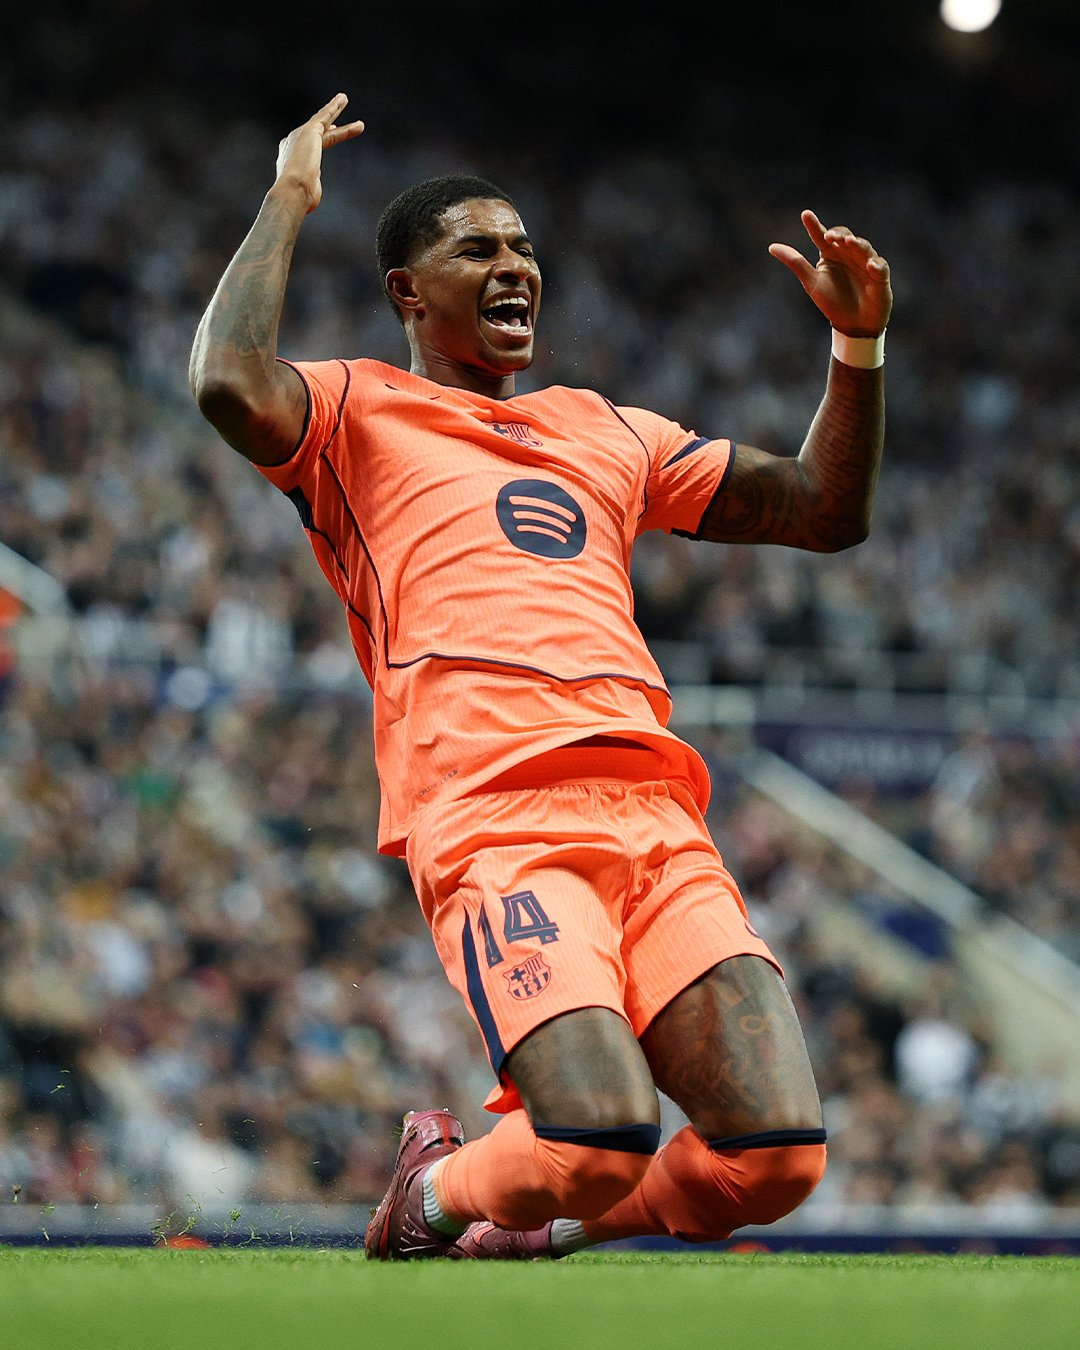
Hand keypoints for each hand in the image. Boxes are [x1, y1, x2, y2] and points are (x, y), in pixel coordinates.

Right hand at [274, 93, 364, 213]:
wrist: (292, 191)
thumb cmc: (299, 198)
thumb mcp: (307, 192)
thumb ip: (311, 186)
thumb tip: (311, 192)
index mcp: (290, 158)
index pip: (310, 146)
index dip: (322, 139)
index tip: (332, 133)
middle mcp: (292, 143)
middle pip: (316, 132)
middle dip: (328, 123)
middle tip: (337, 114)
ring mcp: (300, 135)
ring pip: (321, 121)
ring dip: (334, 110)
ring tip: (344, 99)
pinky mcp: (310, 131)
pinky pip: (324, 116)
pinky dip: (333, 107)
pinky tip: (342, 99)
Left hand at [769, 210, 891, 336]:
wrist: (852, 325)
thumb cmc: (832, 301)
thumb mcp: (811, 282)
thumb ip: (795, 263)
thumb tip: (771, 246)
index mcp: (830, 254)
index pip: (821, 236)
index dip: (814, 226)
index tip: (805, 215)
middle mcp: (848, 254)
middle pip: (845, 237)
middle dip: (839, 234)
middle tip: (830, 236)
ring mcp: (865, 263)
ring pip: (863, 248)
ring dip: (857, 244)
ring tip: (848, 243)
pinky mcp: (880, 276)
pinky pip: (880, 267)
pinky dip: (876, 265)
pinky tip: (870, 266)